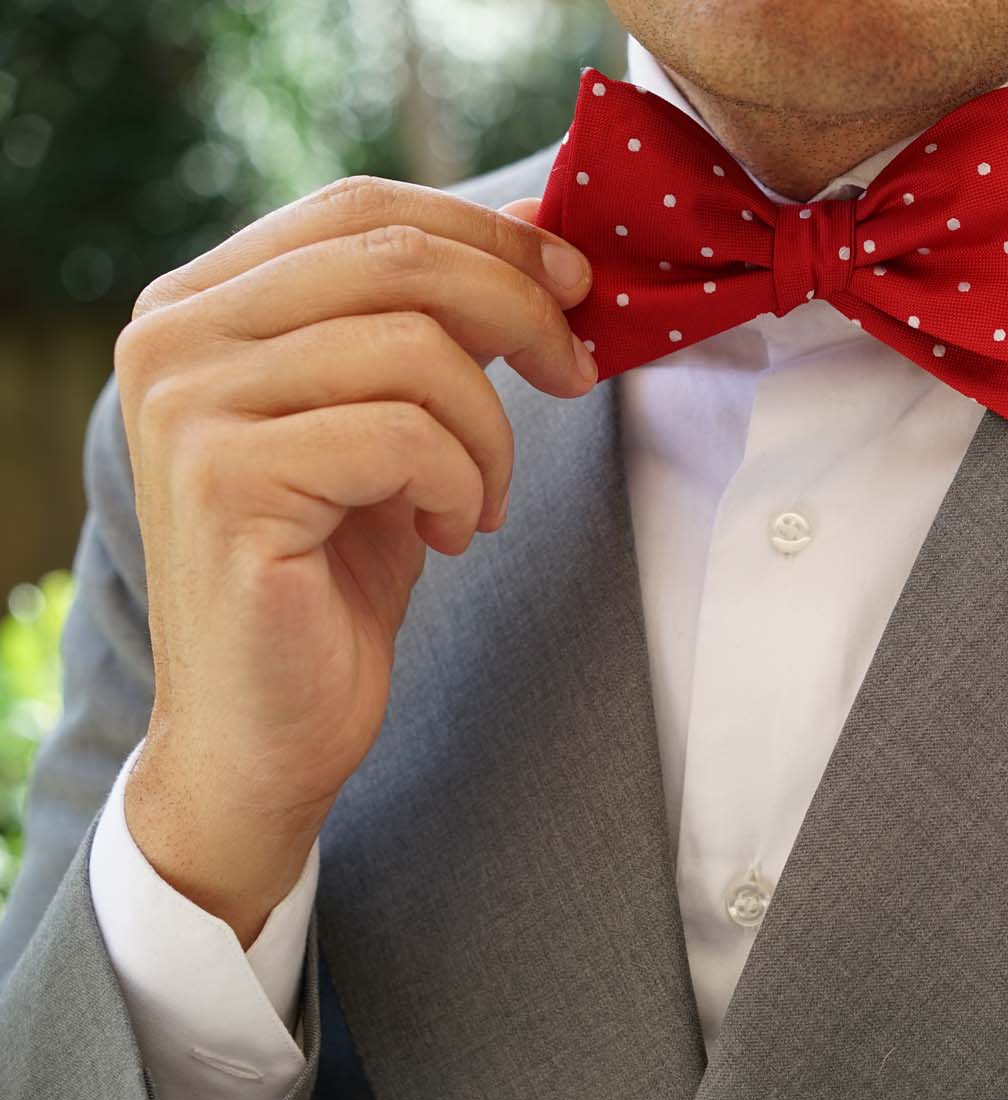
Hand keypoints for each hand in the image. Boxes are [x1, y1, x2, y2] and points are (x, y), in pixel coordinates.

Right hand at [114, 178, 592, 944]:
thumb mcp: (389, 423)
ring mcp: (188, 405)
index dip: (485, 232)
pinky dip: (463, 485)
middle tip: (577, 373)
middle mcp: (173, 337)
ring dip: (492, 431)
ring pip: (415, 348)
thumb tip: (533, 238)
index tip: (573, 281)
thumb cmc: (334, 574)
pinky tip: (450, 536)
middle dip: (520, 310)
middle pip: (395, 259)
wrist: (267, 729)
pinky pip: (405, 435)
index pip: (360, 208)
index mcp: (202, 302)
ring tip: (481, 499)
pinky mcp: (225, 481)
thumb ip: (429, 325)